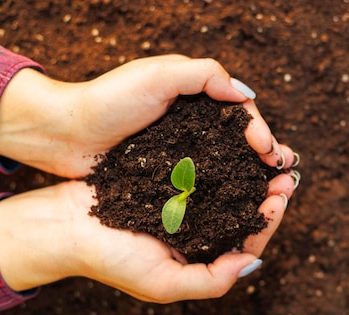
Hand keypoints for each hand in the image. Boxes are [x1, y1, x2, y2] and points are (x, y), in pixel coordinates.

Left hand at [0, 55, 297, 177]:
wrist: (64, 133)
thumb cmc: (108, 100)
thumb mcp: (158, 75)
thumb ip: (204, 75)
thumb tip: (247, 96)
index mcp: (194, 97)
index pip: (239, 113)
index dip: (260, 132)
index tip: (271, 154)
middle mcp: (191, 125)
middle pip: (238, 141)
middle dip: (264, 158)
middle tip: (284, 177)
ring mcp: (179, 151)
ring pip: (225, 164)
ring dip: (249, 178)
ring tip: (270, 194)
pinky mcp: (165, 175)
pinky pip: (201, 183)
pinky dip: (222, 192)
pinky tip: (235, 205)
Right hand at [0, 180, 293, 300]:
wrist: (64, 226)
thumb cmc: (110, 260)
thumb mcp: (163, 285)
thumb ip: (211, 281)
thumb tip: (254, 263)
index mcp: (200, 256)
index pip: (247, 242)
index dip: (269, 221)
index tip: (281, 198)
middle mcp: (197, 230)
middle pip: (243, 211)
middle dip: (268, 193)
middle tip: (287, 173)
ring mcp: (183, 203)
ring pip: (228, 187)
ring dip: (251, 172)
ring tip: (269, 154)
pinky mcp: (168, 178)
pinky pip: (203, 168)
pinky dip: (223, 157)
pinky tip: (235, 143)